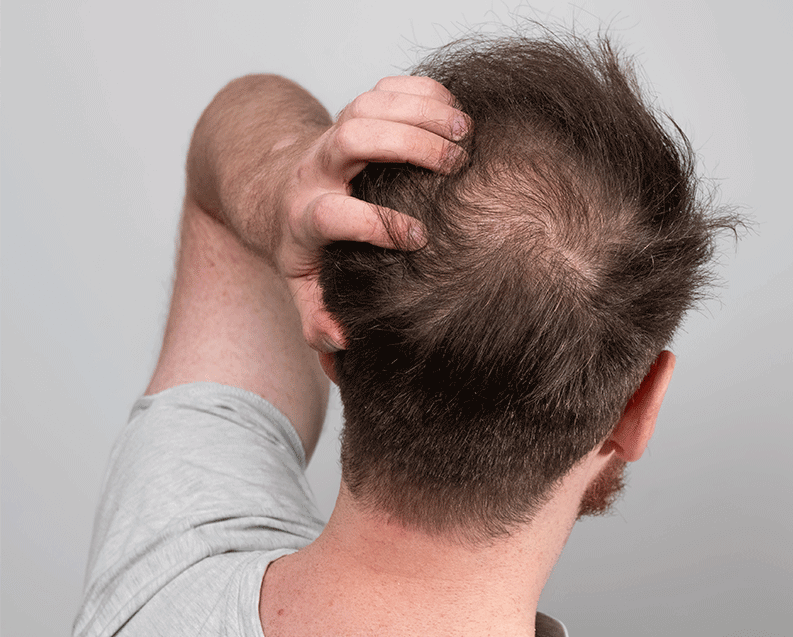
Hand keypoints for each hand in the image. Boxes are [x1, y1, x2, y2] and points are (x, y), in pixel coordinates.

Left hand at [277, 76, 468, 351]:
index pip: (331, 214)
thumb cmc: (304, 245)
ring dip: (419, 110)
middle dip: (403, 143)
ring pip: (368, 104)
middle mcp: (317, 168)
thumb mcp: (302, 285)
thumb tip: (343, 343)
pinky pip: (385, 87)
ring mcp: (336, 133)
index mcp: (304, 217)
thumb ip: (317, 318)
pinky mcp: (356, 110)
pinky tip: (454, 108)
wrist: (277, 188)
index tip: (418, 237)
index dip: (373, 224)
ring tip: (466, 131)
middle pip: (350, 138)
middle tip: (454, 162)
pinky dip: (421, 90)